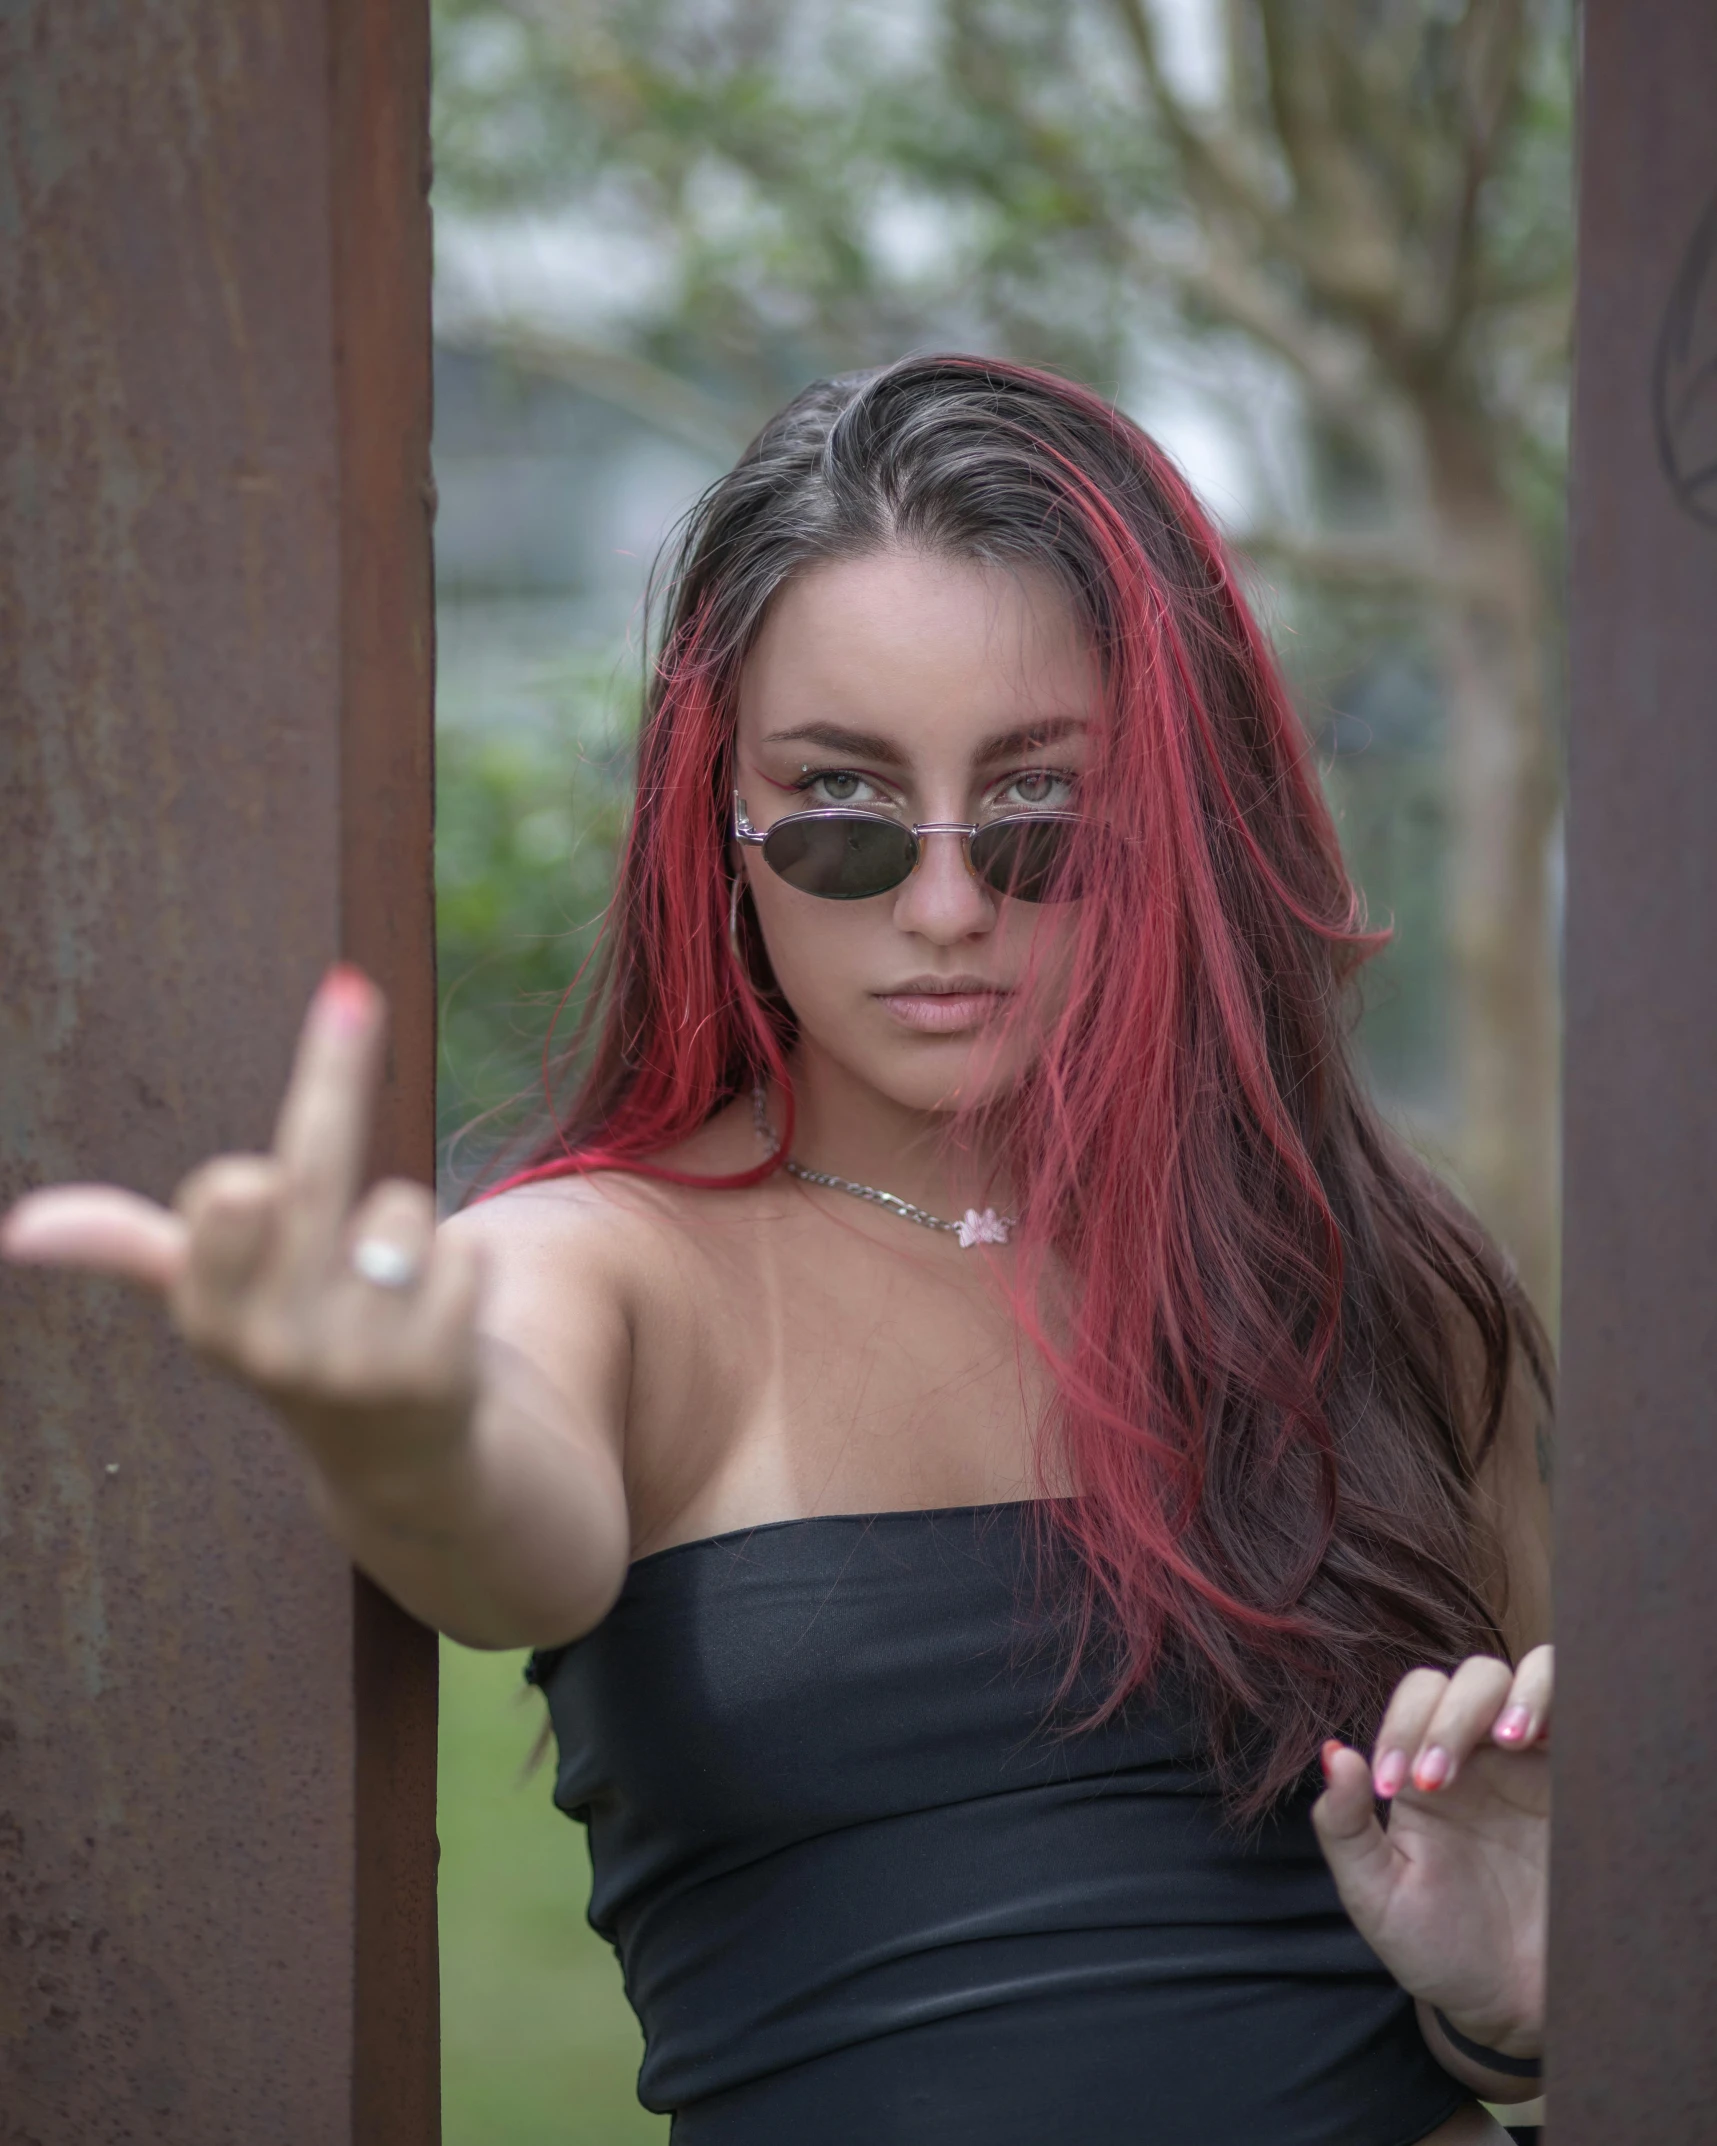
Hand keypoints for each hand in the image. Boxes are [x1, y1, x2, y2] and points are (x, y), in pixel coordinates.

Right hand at [0, 966, 483, 1500]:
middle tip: (351, 988)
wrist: (399, 1458)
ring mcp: (355, 1362)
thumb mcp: (212, 1301)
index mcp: (207, 1312)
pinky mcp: (436, 1371)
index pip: (227, 1194)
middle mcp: (272, 1344)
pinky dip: (463, 1268)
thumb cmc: (298, 1341)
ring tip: (390, 1283)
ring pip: (403, 1208)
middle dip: (334, 1071)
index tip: (262, 1135)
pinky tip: (438, 1315)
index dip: (248, 1165)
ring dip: (409, 1228)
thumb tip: (21, 1229)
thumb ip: (131, 1248)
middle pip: (309, 1174)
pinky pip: (467, 1252)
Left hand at [1310, 1646, 1550, 2058]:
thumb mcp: (1376, 1896)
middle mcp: (1484, 1755)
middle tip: (1439, 1781)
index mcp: (1427, 1768)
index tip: (1396, 1786)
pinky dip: (1561, 1702)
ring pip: (1530, 1676)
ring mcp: (1539, 1766)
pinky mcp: (1585, 1784)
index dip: (1404, 1725)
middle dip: (1450, 1716)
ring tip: (1507, 1739)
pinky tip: (1541, 1739)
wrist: (1513, 2008)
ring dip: (1513, 1694)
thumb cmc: (1439, 1948)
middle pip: (1471, 1679)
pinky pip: (1582, 1712)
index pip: (1417, 1700)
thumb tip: (1333, 1751)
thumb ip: (1346, 1827)